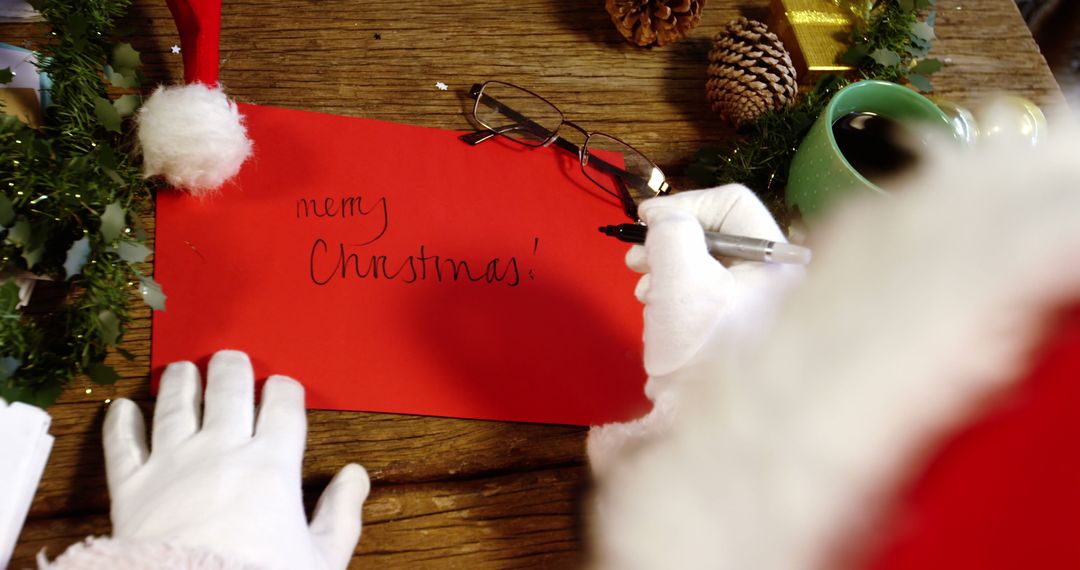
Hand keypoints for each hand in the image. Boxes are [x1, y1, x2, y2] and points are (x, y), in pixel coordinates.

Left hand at [103, 350, 368, 569]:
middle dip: (231, 367)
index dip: (285, 387)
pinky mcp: (132, 488)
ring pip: (176, 404)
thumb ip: (341, 513)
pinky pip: (123, 444)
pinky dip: (121, 422)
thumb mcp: (322, 556)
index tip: (283, 387)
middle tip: (230, 359)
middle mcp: (222, 451)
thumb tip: (355, 477)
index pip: (282, 403)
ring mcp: (174, 465)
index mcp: (272, 463)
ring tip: (183, 369)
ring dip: (181, 381)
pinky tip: (122, 408)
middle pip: (227, 389)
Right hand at [587, 185, 801, 475]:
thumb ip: (670, 229)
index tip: (646, 219)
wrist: (704, 425)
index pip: (732, 202)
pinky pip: (703, 292)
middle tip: (637, 256)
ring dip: (665, 268)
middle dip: (669, 240)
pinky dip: (674, 294)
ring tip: (644, 288)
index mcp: (780, 260)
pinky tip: (656, 308)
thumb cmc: (702, 351)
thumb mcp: (679, 274)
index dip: (683, 204)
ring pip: (704, 263)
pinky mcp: (737, 330)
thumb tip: (661, 216)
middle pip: (716, 233)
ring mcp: (760, 307)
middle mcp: (779, 280)